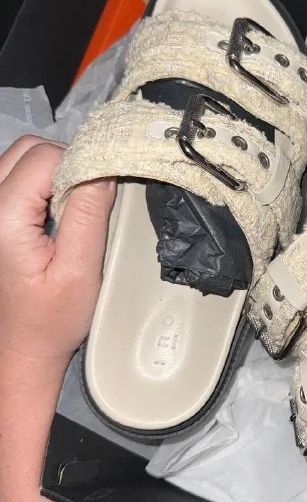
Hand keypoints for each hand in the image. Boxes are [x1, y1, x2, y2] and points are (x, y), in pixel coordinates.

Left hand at [0, 135, 114, 400]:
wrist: (18, 352)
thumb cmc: (49, 322)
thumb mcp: (80, 271)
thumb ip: (88, 213)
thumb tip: (103, 167)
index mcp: (2, 219)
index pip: (45, 157)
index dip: (81, 165)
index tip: (101, 194)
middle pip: (28, 150)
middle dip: (65, 164)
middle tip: (87, 202)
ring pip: (19, 158)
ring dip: (51, 173)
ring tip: (68, 211)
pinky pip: (12, 177)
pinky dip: (37, 183)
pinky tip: (50, 214)